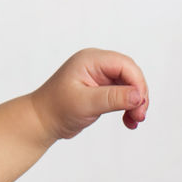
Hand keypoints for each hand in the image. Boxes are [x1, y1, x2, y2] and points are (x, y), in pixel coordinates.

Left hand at [31, 48, 148, 141]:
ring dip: (136, 103)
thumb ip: (113, 98)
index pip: (124, 64)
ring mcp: (100, 76)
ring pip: (130, 85)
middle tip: (138, 116)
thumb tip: (139, 95)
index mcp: (90, 60)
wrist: (43, 120)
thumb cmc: (57, 108)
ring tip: (133, 121)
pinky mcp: (102, 89)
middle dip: (139, 95)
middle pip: (130, 74)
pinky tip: (129, 121)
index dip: (137, 83)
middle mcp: (96, 64)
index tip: (139, 105)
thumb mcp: (85, 103)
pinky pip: (124, 94)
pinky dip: (129, 107)